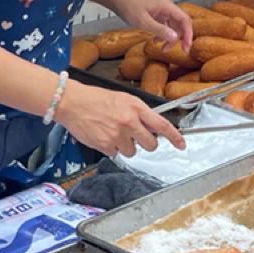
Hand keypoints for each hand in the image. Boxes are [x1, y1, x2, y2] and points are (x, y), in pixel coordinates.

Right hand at [55, 80, 184, 157]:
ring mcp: (117, 135)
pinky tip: (103, 136)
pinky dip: (110, 148)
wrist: (72, 102)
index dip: (174, 137)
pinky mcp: (105, 145)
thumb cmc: (96, 99)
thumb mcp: (123, 99)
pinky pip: (115, 154)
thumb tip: (152, 127)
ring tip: (112, 132)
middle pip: (150, 144)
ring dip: (125, 146)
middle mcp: (129, 122)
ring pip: (132, 151)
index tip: (181, 144)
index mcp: (136, 107)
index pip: (161, 125)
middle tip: (134, 136)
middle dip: (145, 143)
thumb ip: (139, 112)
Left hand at [115, 0, 192, 50]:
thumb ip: (160, 30)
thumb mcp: (144, 21)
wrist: (118, 1)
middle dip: (180, 38)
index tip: (187, 46)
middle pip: (180, 24)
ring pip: (173, 26)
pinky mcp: (157, 15)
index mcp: (167, 6)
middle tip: (181, 50)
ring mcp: (162, 11)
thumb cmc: (129, 6)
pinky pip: (165, 26)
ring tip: (163, 48)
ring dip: (170, 38)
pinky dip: (163, 35)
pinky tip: (156, 40)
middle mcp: (167, 8)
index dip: (188, 34)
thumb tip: (174, 37)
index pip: (185, 20)